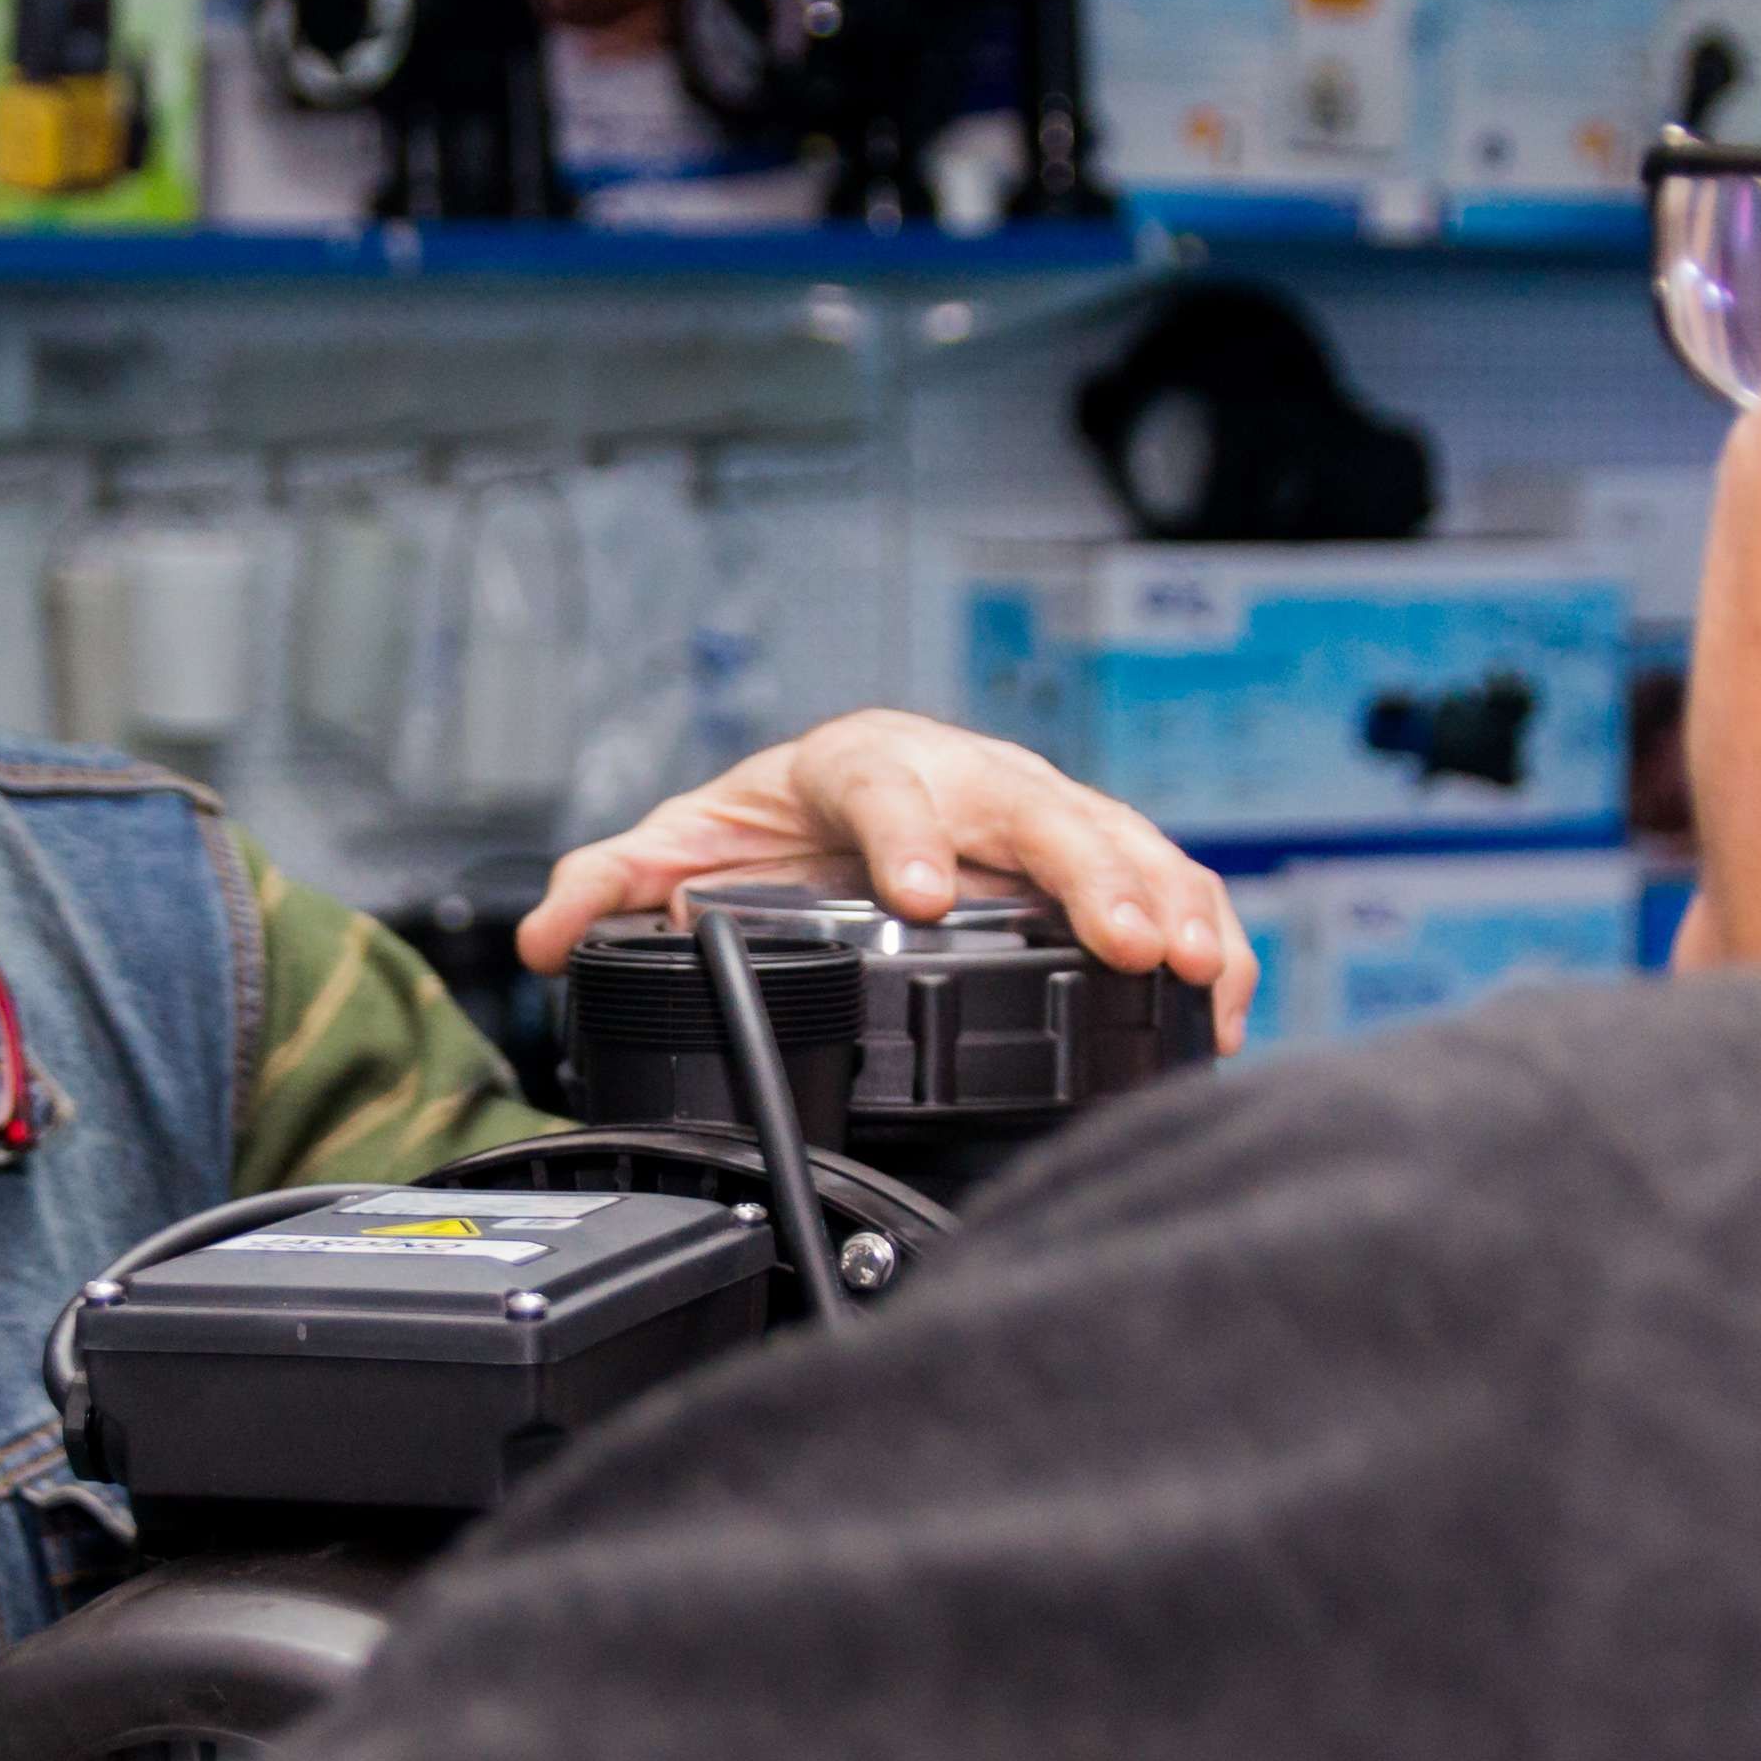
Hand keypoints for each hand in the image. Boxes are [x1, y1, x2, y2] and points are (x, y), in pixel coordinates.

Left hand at [517, 708, 1257, 1053]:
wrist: (840, 796)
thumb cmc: (777, 820)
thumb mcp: (683, 841)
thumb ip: (612, 884)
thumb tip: (543, 932)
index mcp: (858, 764)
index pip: (884, 787)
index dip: (905, 836)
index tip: (922, 897)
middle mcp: (961, 775)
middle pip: (1032, 813)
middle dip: (1082, 874)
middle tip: (1117, 936)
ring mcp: (1033, 811)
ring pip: (1113, 842)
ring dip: (1158, 902)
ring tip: (1187, 966)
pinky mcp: (1088, 855)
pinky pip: (1158, 881)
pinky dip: (1197, 933)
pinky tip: (1217, 996)